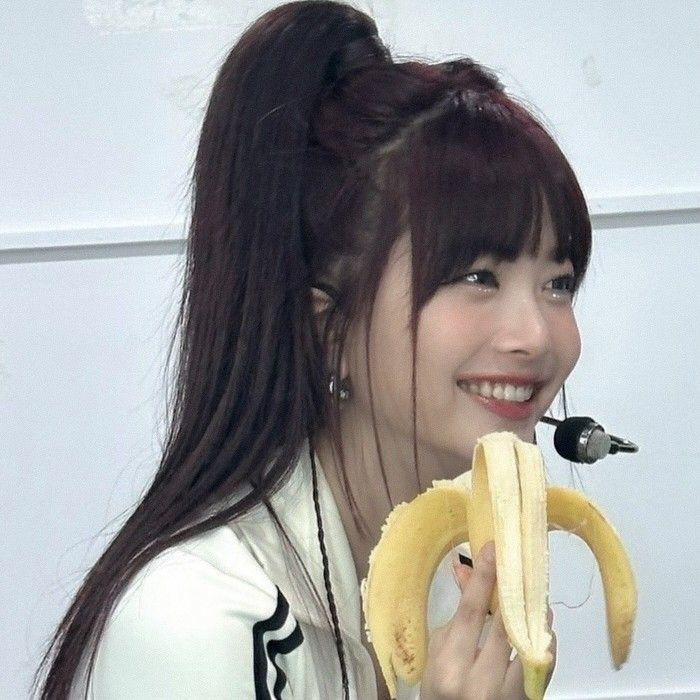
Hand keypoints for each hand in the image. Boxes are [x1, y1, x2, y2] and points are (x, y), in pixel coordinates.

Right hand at [419, 541, 556, 698]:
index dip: (483, 579)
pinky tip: (541, 625)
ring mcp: (505, 694)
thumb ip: (457, 614)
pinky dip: (543, 640)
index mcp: (449, 665)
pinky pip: (542, 663)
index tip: (492, 550)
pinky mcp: (526, 699)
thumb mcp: (439, 652)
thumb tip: (466, 570)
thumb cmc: (441, 690)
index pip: (470, 613)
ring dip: (534, 613)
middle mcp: (478, 680)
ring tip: (535, 593)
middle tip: (520, 563)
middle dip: (514, 590)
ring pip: (528, 642)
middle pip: (503, 624)